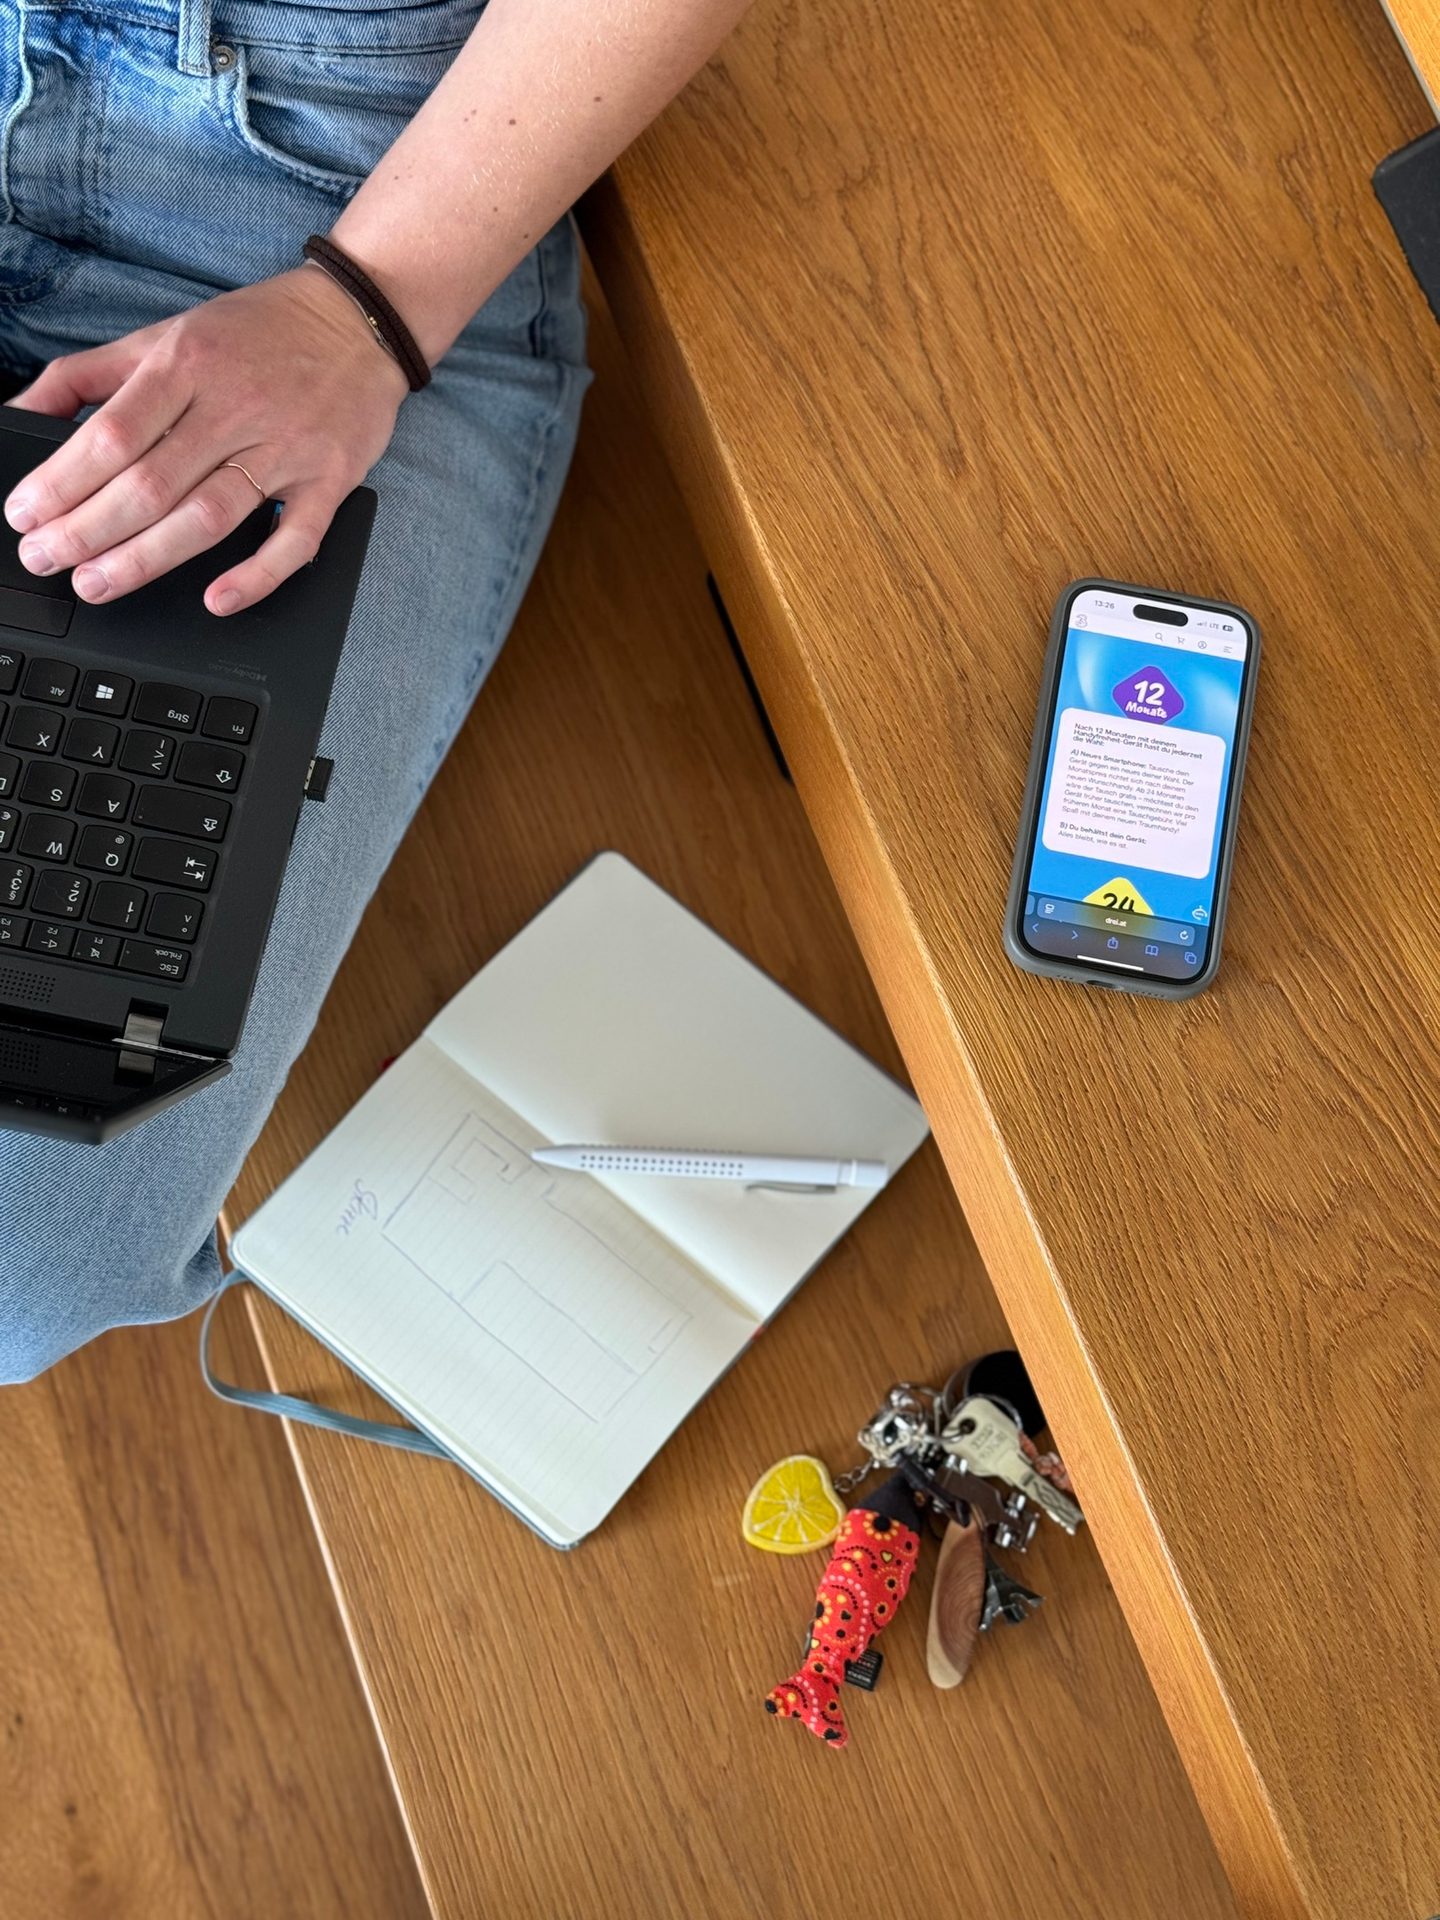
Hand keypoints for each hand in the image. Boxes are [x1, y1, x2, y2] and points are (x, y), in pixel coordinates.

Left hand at [2, 266, 409, 614]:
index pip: (111, 434)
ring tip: (97, 583)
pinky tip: (217, 600)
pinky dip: (257, 575)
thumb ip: (89, 374)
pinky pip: (294, 539)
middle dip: (88, 529)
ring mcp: (285, 447)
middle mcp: (234, 406)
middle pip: (151, 483)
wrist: (358, 321)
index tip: (25, 514)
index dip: (62, 481)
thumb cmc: (256, 332)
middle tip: (46, 559)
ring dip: (147, 559)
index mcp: (186, 365)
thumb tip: (19, 413)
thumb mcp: (164, 334)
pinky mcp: (329, 479)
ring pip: (209, 515)